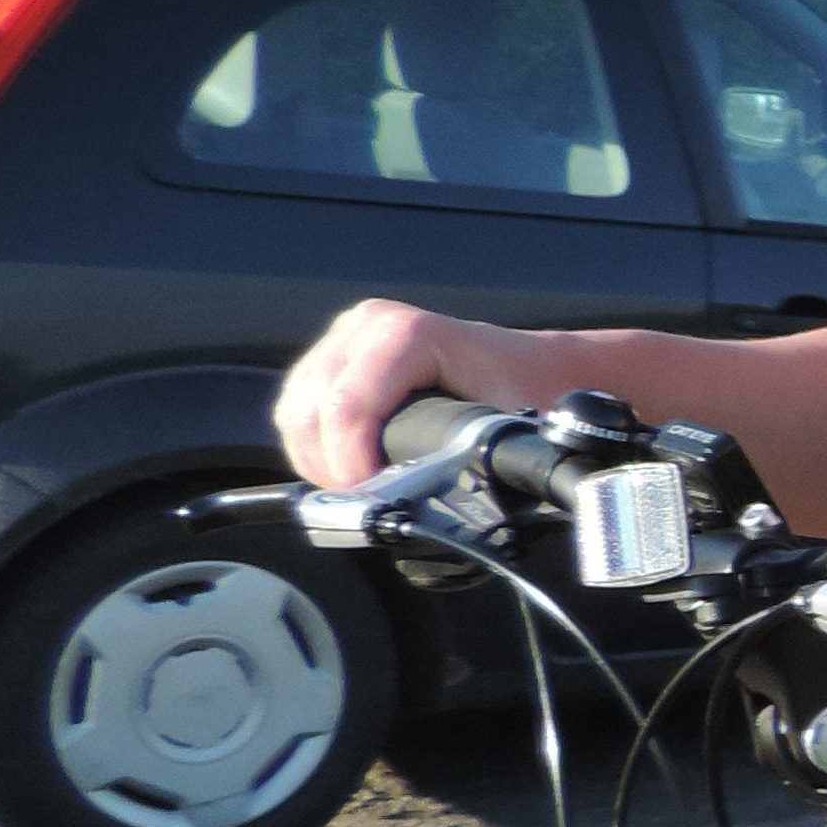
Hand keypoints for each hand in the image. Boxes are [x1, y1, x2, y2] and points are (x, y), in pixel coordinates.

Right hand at [272, 299, 537, 488]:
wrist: (531, 367)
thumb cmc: (521, 390)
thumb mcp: (502, 423)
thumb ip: (461, 454)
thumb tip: (424, 494)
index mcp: (408, 332)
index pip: (346, 406)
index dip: (350, 462)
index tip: (370, 498)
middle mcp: (369, 325)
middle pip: (309, 411)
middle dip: (332, 466)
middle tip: (365, 501)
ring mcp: (346, 338)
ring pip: (295, 413)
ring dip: (318, 460)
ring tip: (359, 487)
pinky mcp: (333, 358)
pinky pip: (298, 411)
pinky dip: (314, 448)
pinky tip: (348, 467)